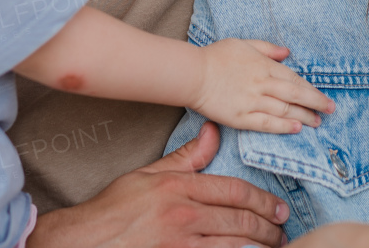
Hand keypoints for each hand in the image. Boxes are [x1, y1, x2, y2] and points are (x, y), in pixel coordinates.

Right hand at [27, 121, 289, 247]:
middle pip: (239, 221)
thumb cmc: (114, 208)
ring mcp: (181, 244)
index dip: (261, 200)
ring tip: (274, 247)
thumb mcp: (149, 175)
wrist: (87, 241)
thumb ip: (186, 157)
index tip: (278, 208)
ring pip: (234, 245)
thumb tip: (212, 133)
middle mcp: (183, 216)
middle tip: (282, 230)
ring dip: (259, 247)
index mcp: (178, 189)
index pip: (232, 191)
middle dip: (268, 227)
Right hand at [192, 40, 334, 132]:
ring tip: (317, 123)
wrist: (193, 74)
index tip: (326, 98)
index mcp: (264, 66)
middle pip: (295, 96)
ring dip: (304, 117)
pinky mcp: (241, 118)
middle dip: (316, 104)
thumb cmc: (216, 56)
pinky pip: (267, 123)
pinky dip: (283, 126)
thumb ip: (267, 48)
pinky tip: (296, 128)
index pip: (295, 80)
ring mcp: (252, 102)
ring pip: (285, 111)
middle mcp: (262, 84)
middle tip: (331, 111)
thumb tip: (287, 53)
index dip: (313, 91)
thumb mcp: (243, 43)